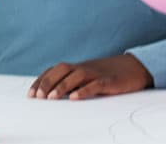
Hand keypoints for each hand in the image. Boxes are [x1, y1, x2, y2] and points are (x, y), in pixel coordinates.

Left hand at [27, 54, 152, 100]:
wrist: (135, 67)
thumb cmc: (109, 74)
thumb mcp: (89, 77)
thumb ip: (74, 83)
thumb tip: (55, 95)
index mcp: (78, 67)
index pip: (55, 70)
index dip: (42, 80)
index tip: (31, 93)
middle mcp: (85, 68)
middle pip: (62, 70)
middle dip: (47, 82)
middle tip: (37, 96)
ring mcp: (97, 73)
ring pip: (76, 76)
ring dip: (62, 86)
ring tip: (51, 98)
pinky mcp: (109, 81)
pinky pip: (95, 84)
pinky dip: (84, 90)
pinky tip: (75, 98)